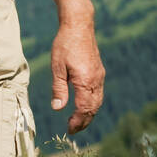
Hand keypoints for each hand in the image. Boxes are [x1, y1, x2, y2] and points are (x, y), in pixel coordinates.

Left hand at [50, 19, 103, 133]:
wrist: (79, 26)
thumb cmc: (64, 45)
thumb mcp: (57, 67)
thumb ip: (58, 89)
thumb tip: (57, 108)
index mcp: (85, 81)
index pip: (84, 109)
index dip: (77, 121)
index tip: (69, 130)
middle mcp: (96, 81)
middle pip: (93, 108)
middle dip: (84, 121)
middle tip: (73, 129)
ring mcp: (99, 76)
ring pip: (98, 102)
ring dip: (89, 114)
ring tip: (78, 121)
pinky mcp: (99, 72)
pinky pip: (98, 93)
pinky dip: (92, 103)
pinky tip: (84, 105)